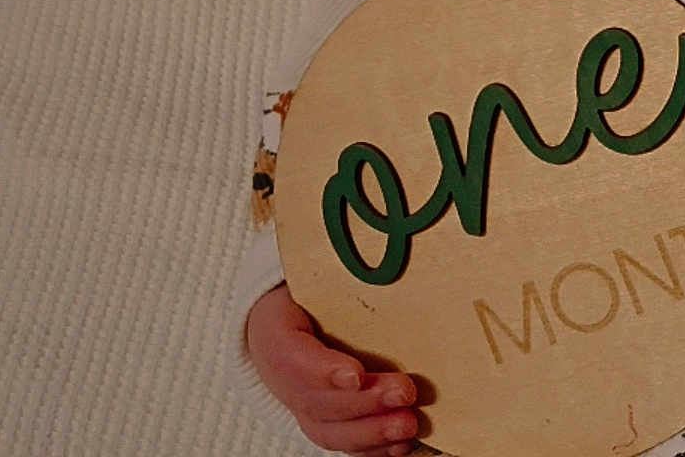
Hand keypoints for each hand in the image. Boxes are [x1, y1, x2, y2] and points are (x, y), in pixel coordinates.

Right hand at [245, 284, 421, 456]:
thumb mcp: (313, 272)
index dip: (323, 371)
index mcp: (275, 332)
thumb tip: (387, 247)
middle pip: (317, 401)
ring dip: (371, 433)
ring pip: (329, 431)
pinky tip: (402, 444)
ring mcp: (302, 404)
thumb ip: (337, 271)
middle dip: (364, 403)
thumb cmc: (309, 291)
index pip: (292, 357)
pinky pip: (344, 444)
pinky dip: (373, 449)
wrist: (285, 316)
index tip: (356, 374)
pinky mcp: (325, 421)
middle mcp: (282, 377)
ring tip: (408, 425)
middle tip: (405, 392)